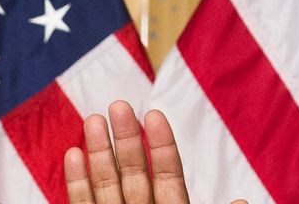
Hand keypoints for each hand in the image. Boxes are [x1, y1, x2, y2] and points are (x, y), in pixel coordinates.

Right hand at [64, 100, 189, 202]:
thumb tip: (226, 189)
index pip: (169, 174)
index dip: (163, 145)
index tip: (154, 114)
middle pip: (135, 171)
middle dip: (127, 138)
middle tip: (119, 105)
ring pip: (107, 182)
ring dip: (99, 150)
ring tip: (94, 119)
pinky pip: (83, 203)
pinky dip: (78, 181)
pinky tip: (73, 153)